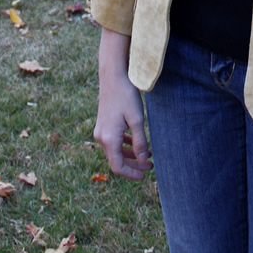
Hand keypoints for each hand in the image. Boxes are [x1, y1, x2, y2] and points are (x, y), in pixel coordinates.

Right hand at [94, 27, 152, 180]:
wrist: (112, 77)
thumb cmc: (126, 96)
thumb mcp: (137, 119)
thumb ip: (140, 141)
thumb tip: (143, 160)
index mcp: (109, 139)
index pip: (118, 166)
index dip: (132, 174)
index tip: (145, 175)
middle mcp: (101, 137)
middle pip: (117, 160)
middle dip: (134, 164)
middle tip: (150, 165)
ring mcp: (101, 131)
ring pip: (115, 151)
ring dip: (130, 154)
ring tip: (147, 155)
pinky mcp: (103, 124)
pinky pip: (114, 141)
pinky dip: (125, 145)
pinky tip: (136, 142)